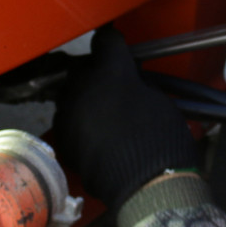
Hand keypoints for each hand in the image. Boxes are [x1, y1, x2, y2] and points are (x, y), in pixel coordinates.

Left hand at [51, 28, 199, 214]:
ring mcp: (68, 113)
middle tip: (115, 90)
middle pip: (83, 68)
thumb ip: (136, 82)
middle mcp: (83, 87)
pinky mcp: (62, 138)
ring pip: (71, 95)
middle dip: (96, 75)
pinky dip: (78, 124)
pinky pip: (67, 121)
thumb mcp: (160, 99)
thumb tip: (127, 80)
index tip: (117, 52)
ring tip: (104, 116)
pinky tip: (95, 136)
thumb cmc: (163, 141)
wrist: (146, 185)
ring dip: (84, 100)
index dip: (113, 46)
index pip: (105, 40)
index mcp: (112, 71)